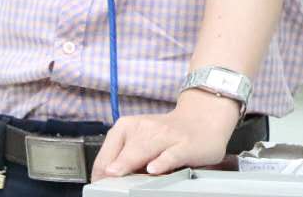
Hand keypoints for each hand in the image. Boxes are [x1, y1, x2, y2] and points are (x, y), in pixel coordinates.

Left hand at [90, 91, 240, 179]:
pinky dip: (162, 161)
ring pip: (145, 150)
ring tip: (118, 173)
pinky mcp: (186, 146)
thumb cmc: (168, 133)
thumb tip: (104, 178)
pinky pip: (172, 154)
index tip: (99, 185)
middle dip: (114, 168)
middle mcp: (146, 129)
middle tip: (105, 181)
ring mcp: (167, 136)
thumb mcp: (140, 139)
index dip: (101, 172)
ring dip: (130, 162)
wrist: (203, 118)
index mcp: (128, 127)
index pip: (107, 153)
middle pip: (124, 151)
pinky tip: (154, 169)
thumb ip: (123, 156)